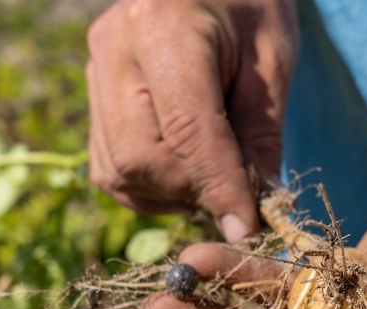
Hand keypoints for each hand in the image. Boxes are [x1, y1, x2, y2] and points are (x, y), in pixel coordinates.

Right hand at [86, 0, 297, 240]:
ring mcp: (95, 72)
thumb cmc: (250, 6)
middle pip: (140, 158)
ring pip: (120, 171)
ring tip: (214, 178)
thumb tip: (258, 208)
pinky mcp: (94, 95)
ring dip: (172, 194)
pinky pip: (111, 169)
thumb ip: (262, 135)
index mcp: (164, 26)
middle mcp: (114, 49)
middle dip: (192, 191)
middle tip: (238, 194)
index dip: (218, 188)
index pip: (186, 129)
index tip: (247, 228)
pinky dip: (149, 188)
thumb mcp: (273, 61)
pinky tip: (185, 173)